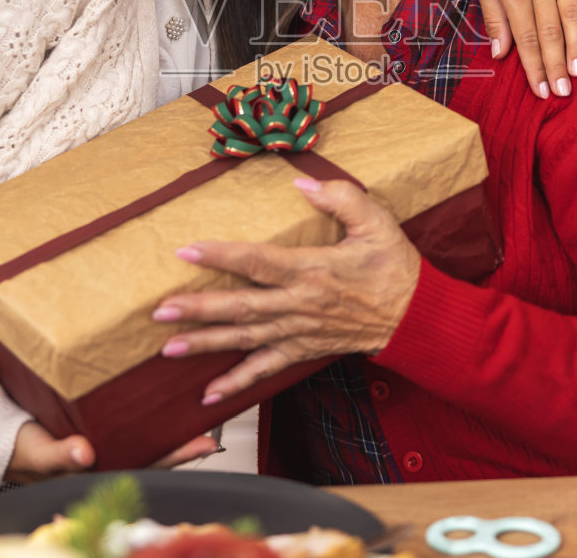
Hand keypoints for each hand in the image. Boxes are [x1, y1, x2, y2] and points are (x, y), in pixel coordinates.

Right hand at [6, 422, 219, 481]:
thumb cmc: (20, 448)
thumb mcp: (37, 452)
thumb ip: (59, 455)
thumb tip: (85, 453)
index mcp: (100, 468)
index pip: (148, 463)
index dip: (176, 456)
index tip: (202, 443)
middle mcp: (108, 454)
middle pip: (155, 449)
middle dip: (184, 439)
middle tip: (212, 425)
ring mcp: (105, 438)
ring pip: (146, 433)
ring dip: (170, 421)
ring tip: (198, 403)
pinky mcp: (97, 420)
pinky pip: (128, 415)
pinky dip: (146, 407)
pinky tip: (163, 392)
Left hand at [153, 178, 420, 405]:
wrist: (416, 318)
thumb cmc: (395, 267)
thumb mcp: (377, 222)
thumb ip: (341, 197)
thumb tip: (302, 183)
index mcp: (314, 270)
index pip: (258, 262)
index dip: (221, 256)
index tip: (186, 250)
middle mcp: (301, 305)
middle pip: (242, 308)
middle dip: (199, 310)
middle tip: (160, 312)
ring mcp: (300, 332)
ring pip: (246, 340)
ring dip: (206, 344)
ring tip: (168, 349)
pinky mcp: (303, 350)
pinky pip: (266, 370)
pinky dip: (237, 383)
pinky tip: (209, 393)